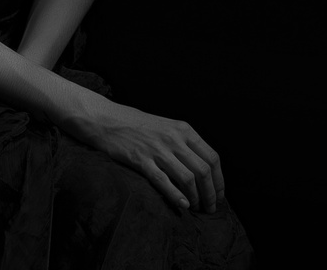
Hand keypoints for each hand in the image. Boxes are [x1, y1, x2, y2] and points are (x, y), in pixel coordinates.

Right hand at [67, 94, 224, 212]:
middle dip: (210, 194)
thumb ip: (185, 144)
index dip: (219, 181)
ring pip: (187, 178)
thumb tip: (204, 171)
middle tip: (209, 208)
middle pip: (203, 171)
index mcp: (183, 129)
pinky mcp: (140, 159)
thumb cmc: (138, 125)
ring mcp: (157, 149)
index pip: (212, 158)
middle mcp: (173, 138)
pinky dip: (176, 196)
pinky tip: (182, 206)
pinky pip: (163, 181)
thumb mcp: (167, 127)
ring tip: (196, 208)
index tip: (218, 196)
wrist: (107, 119)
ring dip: (196, 198)